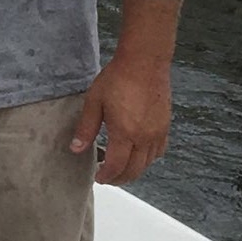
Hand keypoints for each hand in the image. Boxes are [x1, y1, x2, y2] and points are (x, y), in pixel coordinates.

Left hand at [70, 46, 169, 185]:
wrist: (144, 61)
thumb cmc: (118, 77)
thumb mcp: (94, 102)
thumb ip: (86, 128)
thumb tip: (76, 148)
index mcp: (124, 133)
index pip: (116, 166)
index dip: (106, 176)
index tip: (98, 177)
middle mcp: (144, 137)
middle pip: (134, 170)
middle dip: (119, 179)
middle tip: (108, 177)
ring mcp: (157, 133)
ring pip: (148, 164)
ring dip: (134, 170)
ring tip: (120, 167)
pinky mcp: (165, 126)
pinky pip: (158, 151)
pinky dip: (148, 159)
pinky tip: (138, 154)